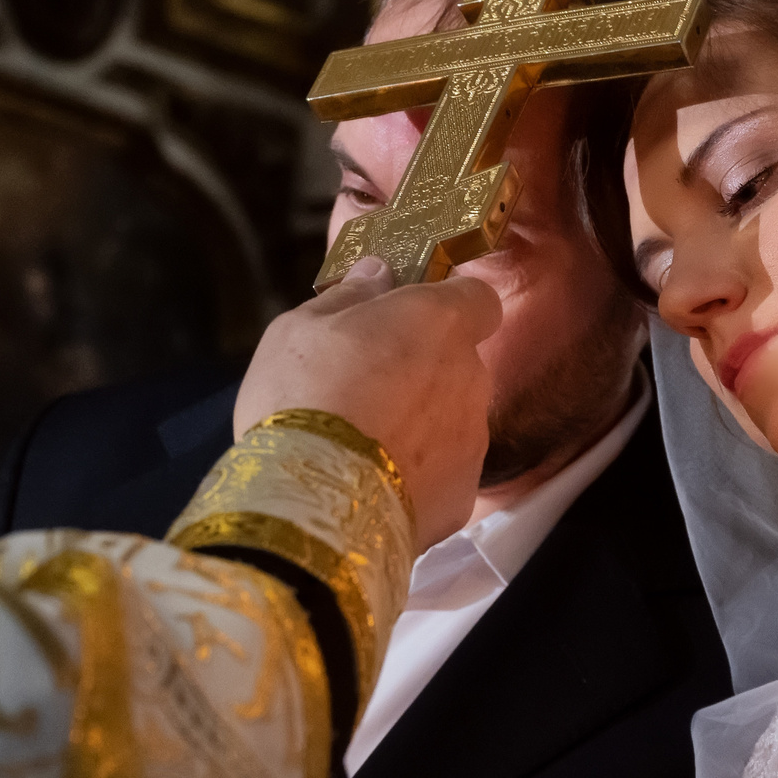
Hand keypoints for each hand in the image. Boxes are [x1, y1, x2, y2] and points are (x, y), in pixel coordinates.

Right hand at [236, 255, 499, 551]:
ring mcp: (472, 441)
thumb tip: (379, 273)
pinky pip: (443, 472)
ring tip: (364, 444)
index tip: (410, 317)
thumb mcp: (299, 328)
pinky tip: (373, 482)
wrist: (313, 504)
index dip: (448, 305)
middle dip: (425, 369)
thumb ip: (349, 295)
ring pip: (453, 419)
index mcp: (438, 322)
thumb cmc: (301, 396)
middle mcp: (470, 376)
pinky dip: (417, 474)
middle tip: (367, 386)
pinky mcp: (462, 496)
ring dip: (421, 423)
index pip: (478, 297)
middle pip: (460, 362)